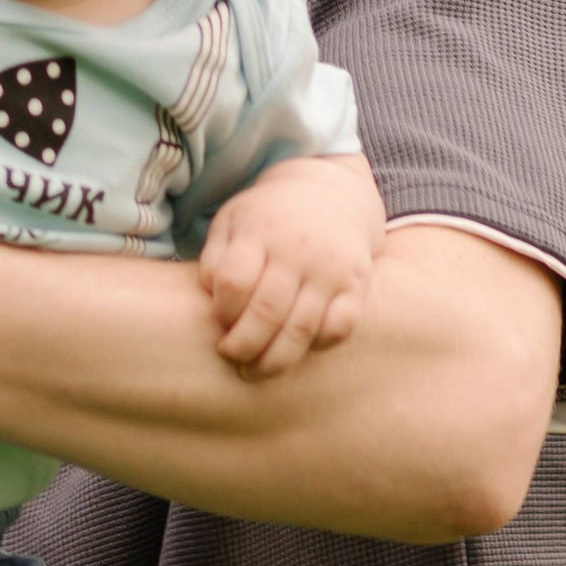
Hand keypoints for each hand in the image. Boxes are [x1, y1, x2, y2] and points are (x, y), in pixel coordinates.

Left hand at [197, 155, 384, 377]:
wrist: (330, 194)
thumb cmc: (268, 218)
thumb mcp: (232, 220)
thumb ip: (213, 257)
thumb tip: (208, 296)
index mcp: (260, 232)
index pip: (234, 281)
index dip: (222, 311)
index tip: (220, 321)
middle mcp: (297, 250)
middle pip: (266, 312)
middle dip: (243, 346)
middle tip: (232, 358)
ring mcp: (330, 269)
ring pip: (302, 328)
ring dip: (275, 360)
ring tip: (256, 371)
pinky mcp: (357, 284)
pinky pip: (340, 327)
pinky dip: (318, 346)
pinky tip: (299, 349)